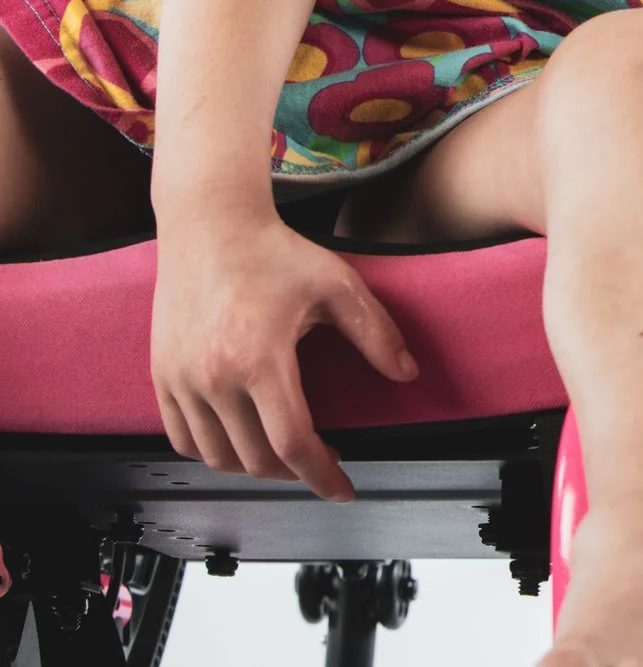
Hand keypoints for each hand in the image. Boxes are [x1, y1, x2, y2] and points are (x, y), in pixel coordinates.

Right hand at [150, 206, 417, 501]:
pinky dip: (213, 452)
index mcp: (259, 360)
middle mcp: (213, 378)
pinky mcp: (161, 376)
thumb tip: (408, 374)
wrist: (210, 226)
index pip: (292, 444)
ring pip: (217, 457)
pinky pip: (183, 439)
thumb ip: (377, 333)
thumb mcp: (339, 286)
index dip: (321, 475)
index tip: (343, 490)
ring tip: (285, 452)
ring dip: (255, 466)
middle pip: (256, 459)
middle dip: (295, 472)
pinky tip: (242, 440)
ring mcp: (180, 380)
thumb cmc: (275, 253)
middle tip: (322, 460)